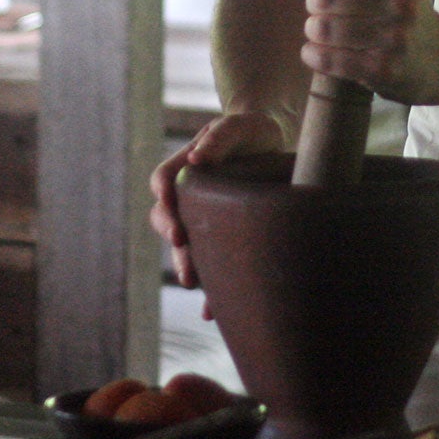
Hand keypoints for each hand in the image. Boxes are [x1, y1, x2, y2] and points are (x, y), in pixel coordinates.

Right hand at [150, 111, 286, 288]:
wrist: (275, 151)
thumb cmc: (253, 133)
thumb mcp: (241, 127)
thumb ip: (219, 137)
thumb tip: (196, 161)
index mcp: (186, 165)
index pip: (163, 178)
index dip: (164, 193)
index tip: (171, 203)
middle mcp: (188, 195)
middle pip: (165, 215)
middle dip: (170, 232)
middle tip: (181, 243)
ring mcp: (201, 219)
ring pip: (182, 245)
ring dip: (184, 263)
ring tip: (191, 280)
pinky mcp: (221, 241)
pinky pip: (210, 268)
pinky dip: (208, 292)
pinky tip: (211, 312)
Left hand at [302, 0, 438, 101]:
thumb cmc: (403, 14)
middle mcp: (400, 3)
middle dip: (314, 3)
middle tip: (322, 11)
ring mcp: (393, 38)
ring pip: (323, 28)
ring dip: (313, 31)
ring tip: (321, 32)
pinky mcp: (382, 70)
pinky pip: (328, 58)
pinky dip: (312, 55)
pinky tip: (315, 52)